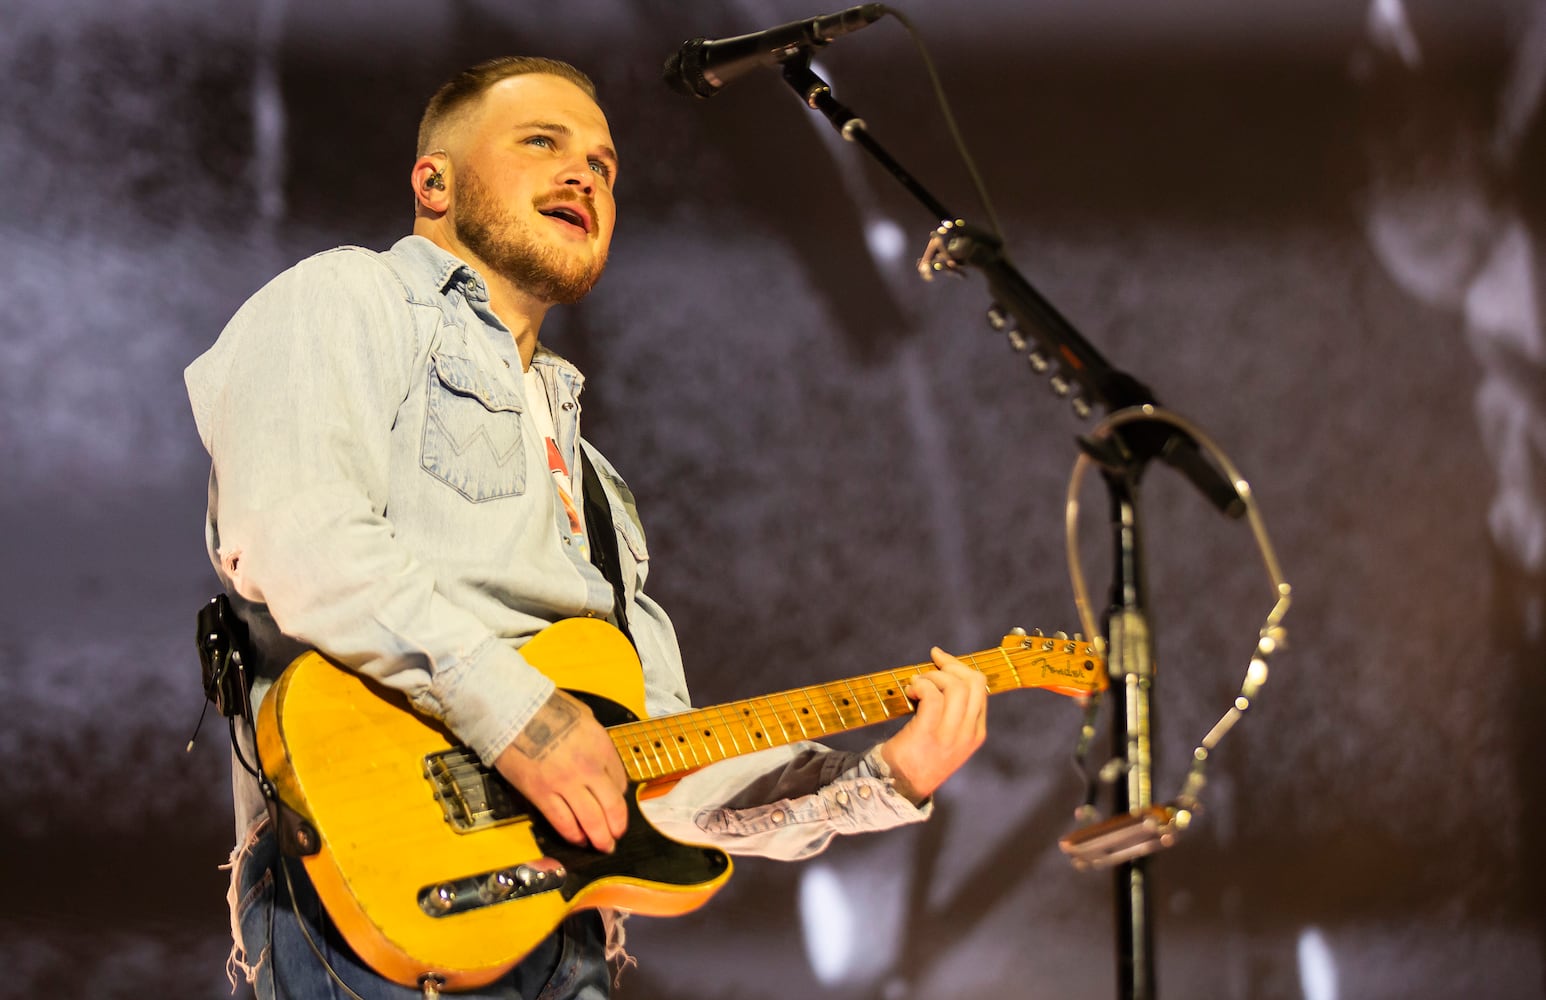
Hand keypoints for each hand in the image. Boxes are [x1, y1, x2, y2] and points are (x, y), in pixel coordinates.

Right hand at [493, 690, 628, 851]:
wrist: (511, 710)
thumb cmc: (545, 707)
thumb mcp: (584, 717)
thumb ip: (596, 741)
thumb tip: (602, 760)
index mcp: (601, 746)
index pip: (620, 782)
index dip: (619, 797)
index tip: (614, 803)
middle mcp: (588, 768)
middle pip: (612, 807)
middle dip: (617, 827)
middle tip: (616, 836)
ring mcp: (565, 783)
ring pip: (591, 820)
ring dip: (600, 838)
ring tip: (602, 845)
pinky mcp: (542, 794)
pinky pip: (563, 822)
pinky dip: (574, 835)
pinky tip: (578, 839)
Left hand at [880, 647, 987, 804]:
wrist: (899, 786)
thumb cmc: (918, 756)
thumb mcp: (947, 738)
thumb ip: (954, 714)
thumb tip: (946, 674)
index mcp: (976, 734)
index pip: (981, 689)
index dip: (961, 668)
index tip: (942, 661)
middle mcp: (968, 734)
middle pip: (973, 683)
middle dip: (951, 666)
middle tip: (930, 668)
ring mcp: (950, 736)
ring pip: (955, 687)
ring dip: (932, 676)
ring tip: (916, 684)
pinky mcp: (928, 734)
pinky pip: (932, 696)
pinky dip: (920, 685)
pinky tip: (910, 691)